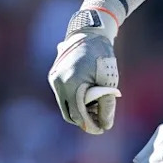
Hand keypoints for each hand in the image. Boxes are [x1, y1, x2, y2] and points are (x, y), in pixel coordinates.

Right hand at [48, 12, 120, 133]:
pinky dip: (75, 100)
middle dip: (85, 120)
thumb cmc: (102, 55)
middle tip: (101, 122)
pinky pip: (63, 95)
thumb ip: (107, 102)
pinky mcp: (54, 76)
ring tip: (98, 107)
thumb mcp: (108, 79)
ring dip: (80, 111)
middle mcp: (58, 82)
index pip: (78, 114)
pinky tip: (89, 97)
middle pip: (69, 114)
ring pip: (65, 105)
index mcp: (71, 83)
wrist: (89, 33)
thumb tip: (106, 125)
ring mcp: (54, 79)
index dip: (90, 125)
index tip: (102, 129)